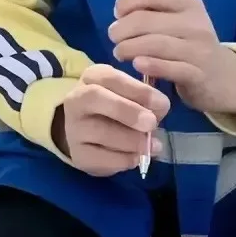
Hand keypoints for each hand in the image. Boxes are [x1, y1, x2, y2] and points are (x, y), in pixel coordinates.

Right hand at [55, 65, 169, 176]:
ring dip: (130, 140)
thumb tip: (160, 109)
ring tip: (152, 146)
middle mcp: (76, 98)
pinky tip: (136, 157)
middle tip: (151, 123)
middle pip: (95, 97)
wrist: (89, 136)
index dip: (137, 90)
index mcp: (93, 78)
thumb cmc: (117, 110)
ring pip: (99, 131)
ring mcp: (73, 127)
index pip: (110, 77)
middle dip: (127, 110)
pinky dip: (123, 159)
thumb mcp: (131, 96)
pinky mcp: (77, 153)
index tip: (162, 103)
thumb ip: (145, 99)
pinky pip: (100, 157)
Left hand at [109, 0, 235, 120]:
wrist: (223, 76)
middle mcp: (196, 22)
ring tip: (120, 52)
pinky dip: (148, 65)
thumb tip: (120, 12)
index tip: (118, 14)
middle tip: (114, 37)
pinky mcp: (198, 74)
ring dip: (127, 48)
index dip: (127, 0)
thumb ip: (151, 10)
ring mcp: (199, 49)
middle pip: (144, 20)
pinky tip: (137, 64)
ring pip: (153, 43)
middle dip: (121, 29)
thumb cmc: (188, 43)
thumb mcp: (176, 20)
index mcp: (188, 2)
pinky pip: (168, 67)